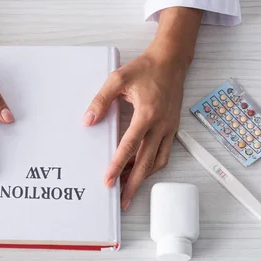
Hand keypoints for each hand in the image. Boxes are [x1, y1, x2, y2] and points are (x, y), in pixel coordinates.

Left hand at [83, 7, 201, 209]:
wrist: (172, 60)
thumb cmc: (145, 68)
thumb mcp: (118, 79)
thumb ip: (101, 100)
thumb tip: (88, 120)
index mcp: (147, 114)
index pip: (129, 146)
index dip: (117, 165)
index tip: (107, 181)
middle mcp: (161, 125)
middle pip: (146, 162)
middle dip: (133, 183)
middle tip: (122, 200)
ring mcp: (169, 128)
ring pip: (157, 162)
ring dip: (143, 177)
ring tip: (128, 189)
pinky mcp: (173, 128)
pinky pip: (164, 154)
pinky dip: (152, 166)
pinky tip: (141, 171)